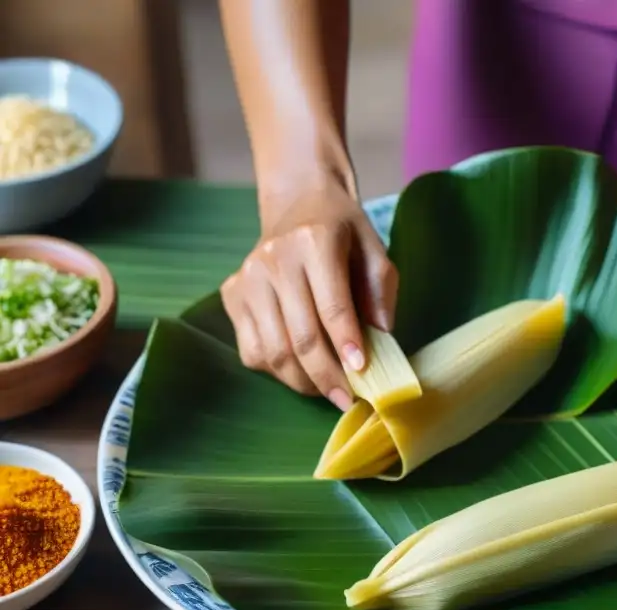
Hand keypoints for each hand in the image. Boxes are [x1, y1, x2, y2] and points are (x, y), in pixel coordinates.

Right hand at [220, 181, 397, 409]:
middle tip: (348, 399)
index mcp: (314, 241)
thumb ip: (381, 292)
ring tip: (328, 390)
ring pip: (272, 351)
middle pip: (299, 337)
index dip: (347, 345)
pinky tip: (300, 369)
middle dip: (327, 377)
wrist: (298, 201)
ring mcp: (247, 278)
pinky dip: (277, 370)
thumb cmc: (343, 231)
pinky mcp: (232, 295)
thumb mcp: (374, 248)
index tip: (363, 374)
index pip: (331, 306)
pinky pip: (251, 350)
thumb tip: (382, 339)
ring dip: (302, 381)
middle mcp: (273, 259)